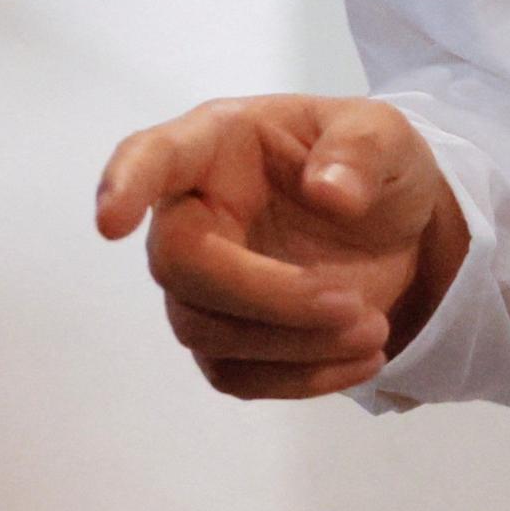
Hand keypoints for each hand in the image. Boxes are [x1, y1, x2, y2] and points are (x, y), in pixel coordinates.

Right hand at [95, 94, 468, 400]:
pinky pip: (235, 374)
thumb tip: (329, 191)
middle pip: (180, 265)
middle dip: (265, 296)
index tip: (111, 222)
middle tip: (351, 306)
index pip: (154, 156)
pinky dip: (300, 378)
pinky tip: (359, 360)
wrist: (398, 231)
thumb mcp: (386, 132)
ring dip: (291, 343)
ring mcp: (202, 280)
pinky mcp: (224, 336)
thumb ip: (361, 148)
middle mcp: (195, 211)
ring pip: (204, 329)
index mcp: (219, 144)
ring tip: (372, 331)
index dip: (125, 185)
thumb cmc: (372, 164)